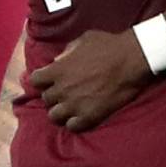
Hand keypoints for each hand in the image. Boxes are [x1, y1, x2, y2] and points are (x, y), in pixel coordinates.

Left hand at [31, 29, 149, 130]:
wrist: (131, 60)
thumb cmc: (109, 46)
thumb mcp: (84, 40)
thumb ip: (67, 51)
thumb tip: (58, 61)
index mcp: (57, 70)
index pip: (34, 81)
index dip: (41, 80)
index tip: (49, 80)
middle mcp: (62, 89)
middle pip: (46, 100)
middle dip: (54, 96)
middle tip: (65, 93)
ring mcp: (74, 104)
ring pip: (54, 116)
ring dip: (61, 111)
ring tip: (71, 108)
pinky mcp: (89, 116)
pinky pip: (72, 127)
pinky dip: (75, 122)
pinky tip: (82, 116)